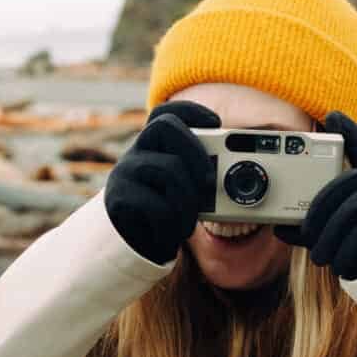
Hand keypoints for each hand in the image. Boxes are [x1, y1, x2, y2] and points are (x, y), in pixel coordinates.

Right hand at [104, 100, 218, 263]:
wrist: (138, 245)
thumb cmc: (170, 212)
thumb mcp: (189, 190)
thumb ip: (205, 175)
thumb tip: (239, 176)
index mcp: (154, 146)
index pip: (166, 112)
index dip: (191, 110)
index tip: (216, 123)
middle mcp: (136, 152)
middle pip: (165, 126)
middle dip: (195, 150)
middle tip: (209, 180)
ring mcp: (124, 173)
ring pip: (168, 168)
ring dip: (188, 200)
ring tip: (191, 221)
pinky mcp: (118, 199)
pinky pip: (157, 206)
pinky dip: (173, 224)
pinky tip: (172, 234)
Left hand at [275, 111, 356, 279]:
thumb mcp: (337, 240)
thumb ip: (313, 231)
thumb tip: (279, 228)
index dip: (350, 134)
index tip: (332, 116)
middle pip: (353, 179)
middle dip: (324, 204)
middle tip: (307, 233)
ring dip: (334, 231)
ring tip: (320, 257)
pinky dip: (352, 246)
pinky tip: (341, 264)